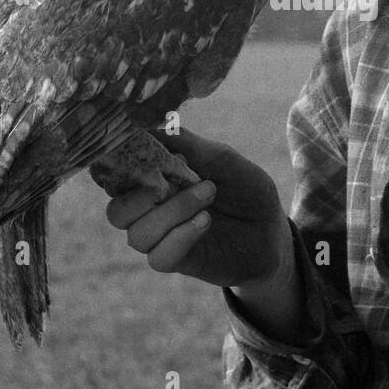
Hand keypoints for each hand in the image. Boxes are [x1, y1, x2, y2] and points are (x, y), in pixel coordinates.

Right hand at [94, 128, 293, 290]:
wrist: (272, 228)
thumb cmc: (245, 189)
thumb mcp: (221, 158)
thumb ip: (187, 144)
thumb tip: (152, 126)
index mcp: (154, 182)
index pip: (116, 178)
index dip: (117, 170)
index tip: (140, 157)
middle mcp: (151, 211)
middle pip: (116, 212)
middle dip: (142, 198)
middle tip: (179, 182)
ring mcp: (163, 238)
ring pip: (137, 235)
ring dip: (172, 213)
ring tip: (208, 197)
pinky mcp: (177, 261)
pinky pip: (158, 257)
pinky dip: (180, 237)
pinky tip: (205, 222)